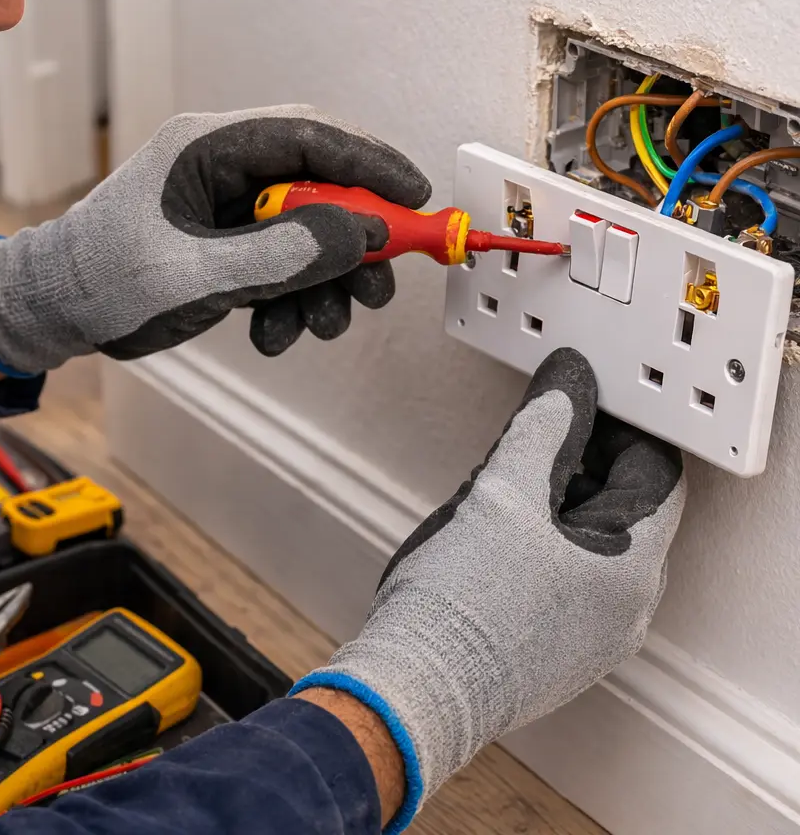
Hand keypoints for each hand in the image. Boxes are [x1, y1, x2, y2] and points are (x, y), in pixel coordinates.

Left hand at [0, 105, 429, 374]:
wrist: (55, 311)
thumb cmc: (101, 280)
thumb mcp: (194, 273)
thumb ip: (279, 254)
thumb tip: (357, 236)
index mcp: (207, 148)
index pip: (310, 137)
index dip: (370, 164)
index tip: (413, 200)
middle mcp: (223, 169)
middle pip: (319, 187)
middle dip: (354, 241)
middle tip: (376, 286)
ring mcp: (227, 208)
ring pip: (306, 231)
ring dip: (325, 282)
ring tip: (321, 325)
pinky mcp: (228, 243)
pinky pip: (282, 262)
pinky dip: (292, 299)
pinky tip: (275, 333)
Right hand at [292, 349, 685, 832]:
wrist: (415, 688)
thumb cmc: (458, 608)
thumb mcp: (501, 492)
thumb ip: (543, 427)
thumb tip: (566, 384)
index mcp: (633, 569)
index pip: (656, 471)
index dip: (618, 427)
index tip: (578, 403)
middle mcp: (627, 608)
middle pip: (622, 506)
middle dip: (578, 463)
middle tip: (528, 443)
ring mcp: (594, 634)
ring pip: (590, 540)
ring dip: (553, 502)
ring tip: (499, 494)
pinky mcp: (559, 648)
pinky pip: (568, 576)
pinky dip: (541, 543)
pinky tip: (494, 538)